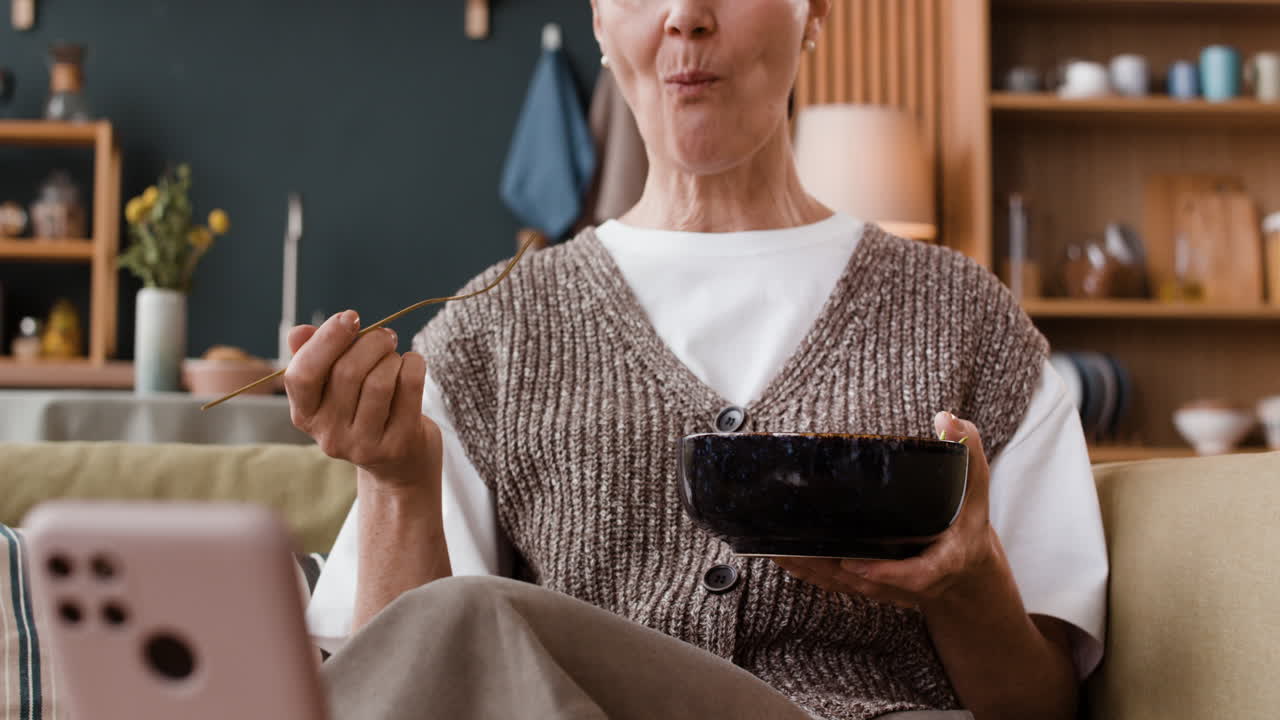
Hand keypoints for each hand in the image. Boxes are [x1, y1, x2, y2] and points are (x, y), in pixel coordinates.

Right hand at [284, 311, 441, 486]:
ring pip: (379, 380)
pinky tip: (413, 365)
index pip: (301, 375)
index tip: (351, 317)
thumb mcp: (334, 388)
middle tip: (386, 336)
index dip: (326, 340)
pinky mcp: (397, 445)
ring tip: (396, 358)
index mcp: (305, 415)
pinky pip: (408, 388)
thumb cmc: (365, 412)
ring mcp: (363, 445)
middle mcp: (329, 435)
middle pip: (347, 372)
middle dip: (371, 342)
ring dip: (392, 357)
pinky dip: (414, 365)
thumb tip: (298, 332)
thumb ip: (315, 356)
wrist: (400, 466)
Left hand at [774, 411, 999, 610]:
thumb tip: (946, 418)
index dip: (886, 573)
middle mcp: (911, 582)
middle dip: (826, 567)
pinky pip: (836, 583)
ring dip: (809, 569)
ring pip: (844, 584)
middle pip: (864, 582)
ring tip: (775, 549)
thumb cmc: (967, 524)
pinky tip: (783, 557)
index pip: (916, 575)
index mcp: (944, 561)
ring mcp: (888, 587)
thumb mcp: (975, 487)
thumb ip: (966, 450)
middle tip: (791, 548)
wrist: (967, 572)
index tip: (855, 563)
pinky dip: (810, 572)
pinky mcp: (870, 586)